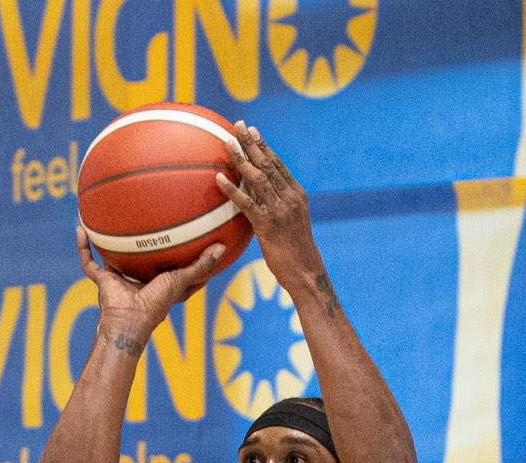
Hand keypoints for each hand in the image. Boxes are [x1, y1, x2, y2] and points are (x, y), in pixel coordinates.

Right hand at [74, 220, 230, 333]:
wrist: (127, 321)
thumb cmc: (156, 305)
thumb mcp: (181, 281)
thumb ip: (201, 265)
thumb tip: (222, 246)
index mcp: (161, 287)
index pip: (173, 271)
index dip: (180, 258)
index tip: (191, 241)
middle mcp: (139, 283)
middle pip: (143, 263)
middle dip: (145, 247)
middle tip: (152, 224)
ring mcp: (119, 282)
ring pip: (113, 260)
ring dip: (109, 245)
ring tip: (109, 221)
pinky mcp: (103, 282)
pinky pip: (89, 262)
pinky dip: (83, 248)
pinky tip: (80, 228)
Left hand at [215, 124, 320, 279]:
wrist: (307, 274)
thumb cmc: (296, 255)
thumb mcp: (292, 226)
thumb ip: (279, 210)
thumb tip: (259, 204)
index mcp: (297, 195)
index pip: (278, 164)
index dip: (263, 146)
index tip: (251, 130)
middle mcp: (290, 198)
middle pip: (268, 163)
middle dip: (252, 142)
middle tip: (237, 125)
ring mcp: (280, 210)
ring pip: (258, 177)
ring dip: (241, 158)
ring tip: (226, 143)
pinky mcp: (268, 225)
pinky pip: (247, 202)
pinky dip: (232, 189)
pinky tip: (218, 179)